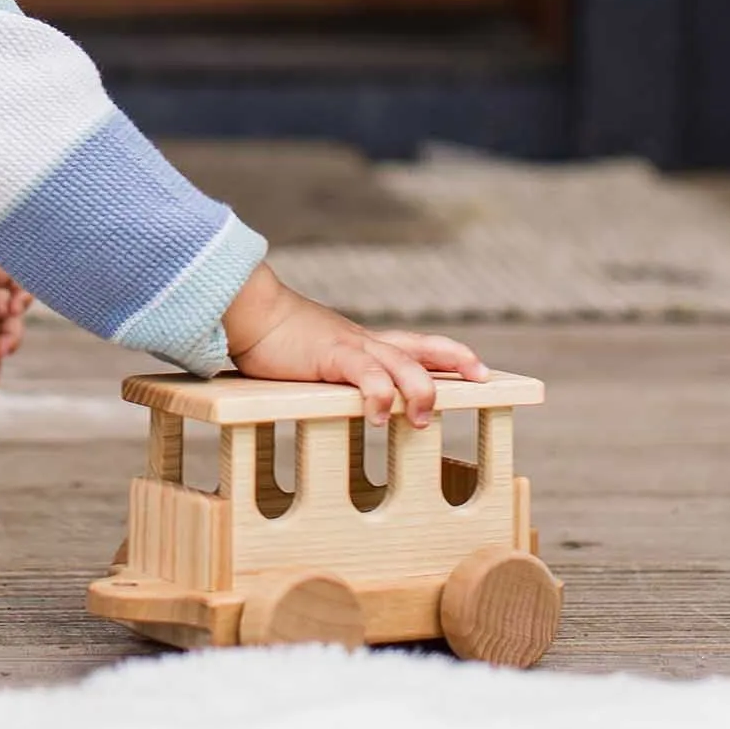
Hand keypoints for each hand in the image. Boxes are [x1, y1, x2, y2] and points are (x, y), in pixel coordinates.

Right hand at [222, 261, 488, 426]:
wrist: (248, 309)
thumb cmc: (272, 336)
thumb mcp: (312, 355)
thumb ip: (329, 371)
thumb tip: (330, 389)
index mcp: (362, 342)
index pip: (416, 344)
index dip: (451, 354)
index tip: (479, 367)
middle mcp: (364, 342)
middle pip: (421, 348)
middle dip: (456, 362)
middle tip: (481, 379)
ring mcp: (351, 346)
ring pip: (403, 365)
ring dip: (420, 392)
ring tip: (421, 420)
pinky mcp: (333, 355)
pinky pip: (366, 377)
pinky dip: (378, 397)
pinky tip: (377, 418)